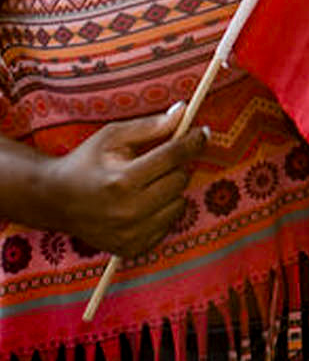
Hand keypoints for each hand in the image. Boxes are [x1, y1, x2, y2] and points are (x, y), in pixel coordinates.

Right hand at [40, 104, 207, 258]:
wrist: (55, 201)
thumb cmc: (86, 162)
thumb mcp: (113, 136)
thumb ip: (151, 126)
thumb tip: (183, 112)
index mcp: (122, 179)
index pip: (173, 157)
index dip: (193, 141)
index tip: (203, 132)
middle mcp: (129, 211)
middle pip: (180, 180)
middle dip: (176, 165)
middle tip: (160, 160)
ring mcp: (131, 234)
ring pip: (179, 204)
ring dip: (171, 190)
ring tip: (147, 183)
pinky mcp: (133, 248)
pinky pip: (168, 225)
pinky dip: (163, 211)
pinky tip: (143, 203)